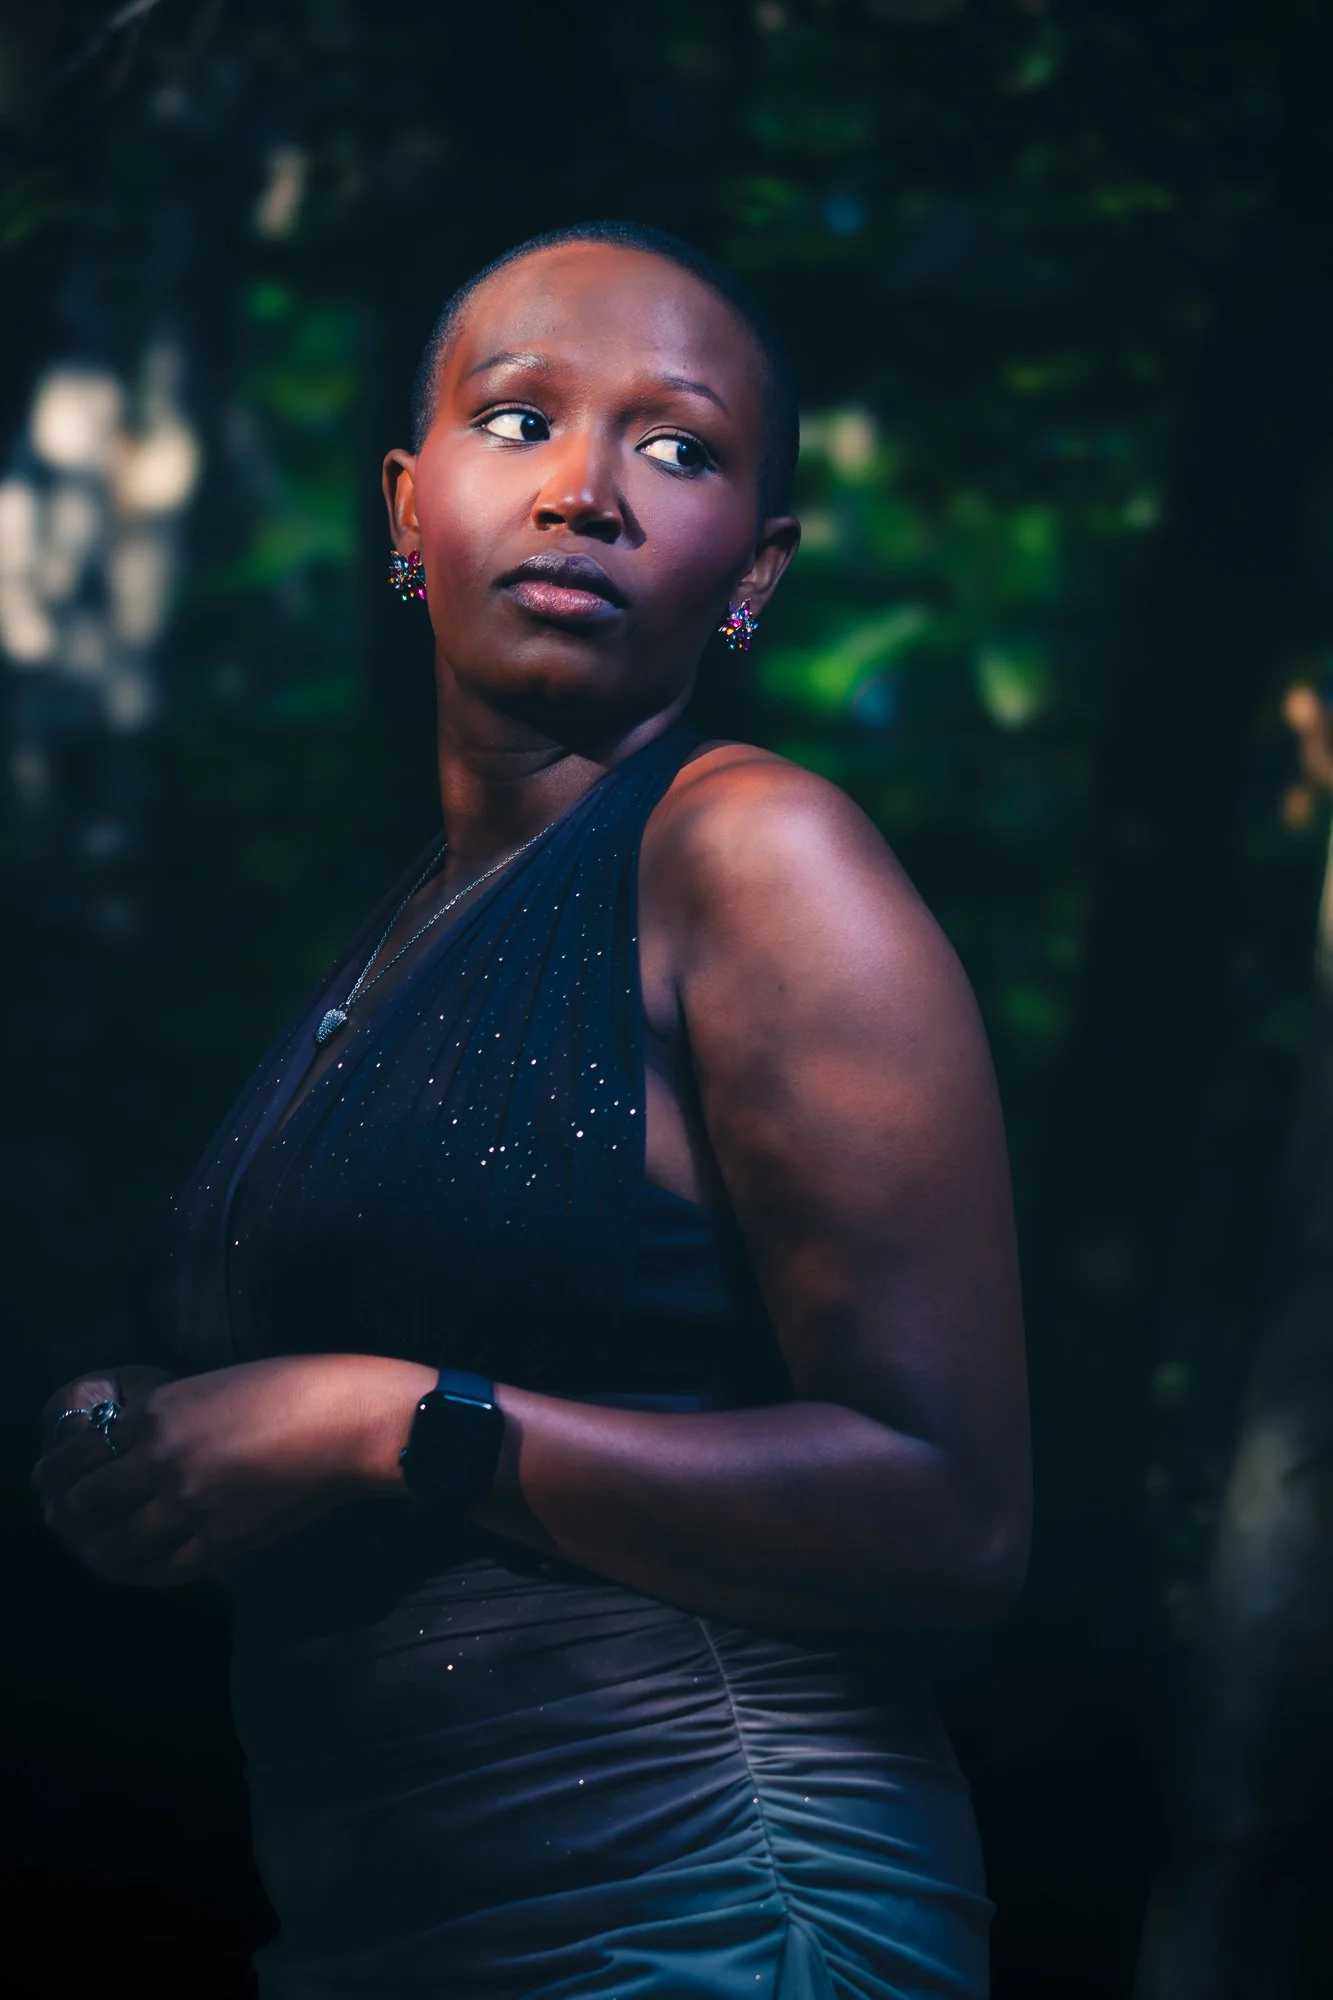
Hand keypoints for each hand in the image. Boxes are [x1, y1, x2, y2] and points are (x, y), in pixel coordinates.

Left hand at [32, 1354, 432, 1587]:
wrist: (348, 1420)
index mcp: (159, 1412)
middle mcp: (163, 1458)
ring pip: (117, 1545)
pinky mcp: (224, 1538)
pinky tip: (141, 1568)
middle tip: (63, 1523)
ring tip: (94, 1552)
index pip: (79, 1455)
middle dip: (66, 1519)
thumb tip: (135, 1456)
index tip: (46, 1485)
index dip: (52, 1477)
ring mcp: (191, 1503)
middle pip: (85, 1505)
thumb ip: (168, 1423)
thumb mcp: (214, 1388)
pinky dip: (145, 1572)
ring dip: (98, 1553)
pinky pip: (165, 1569)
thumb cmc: (292, 1390)